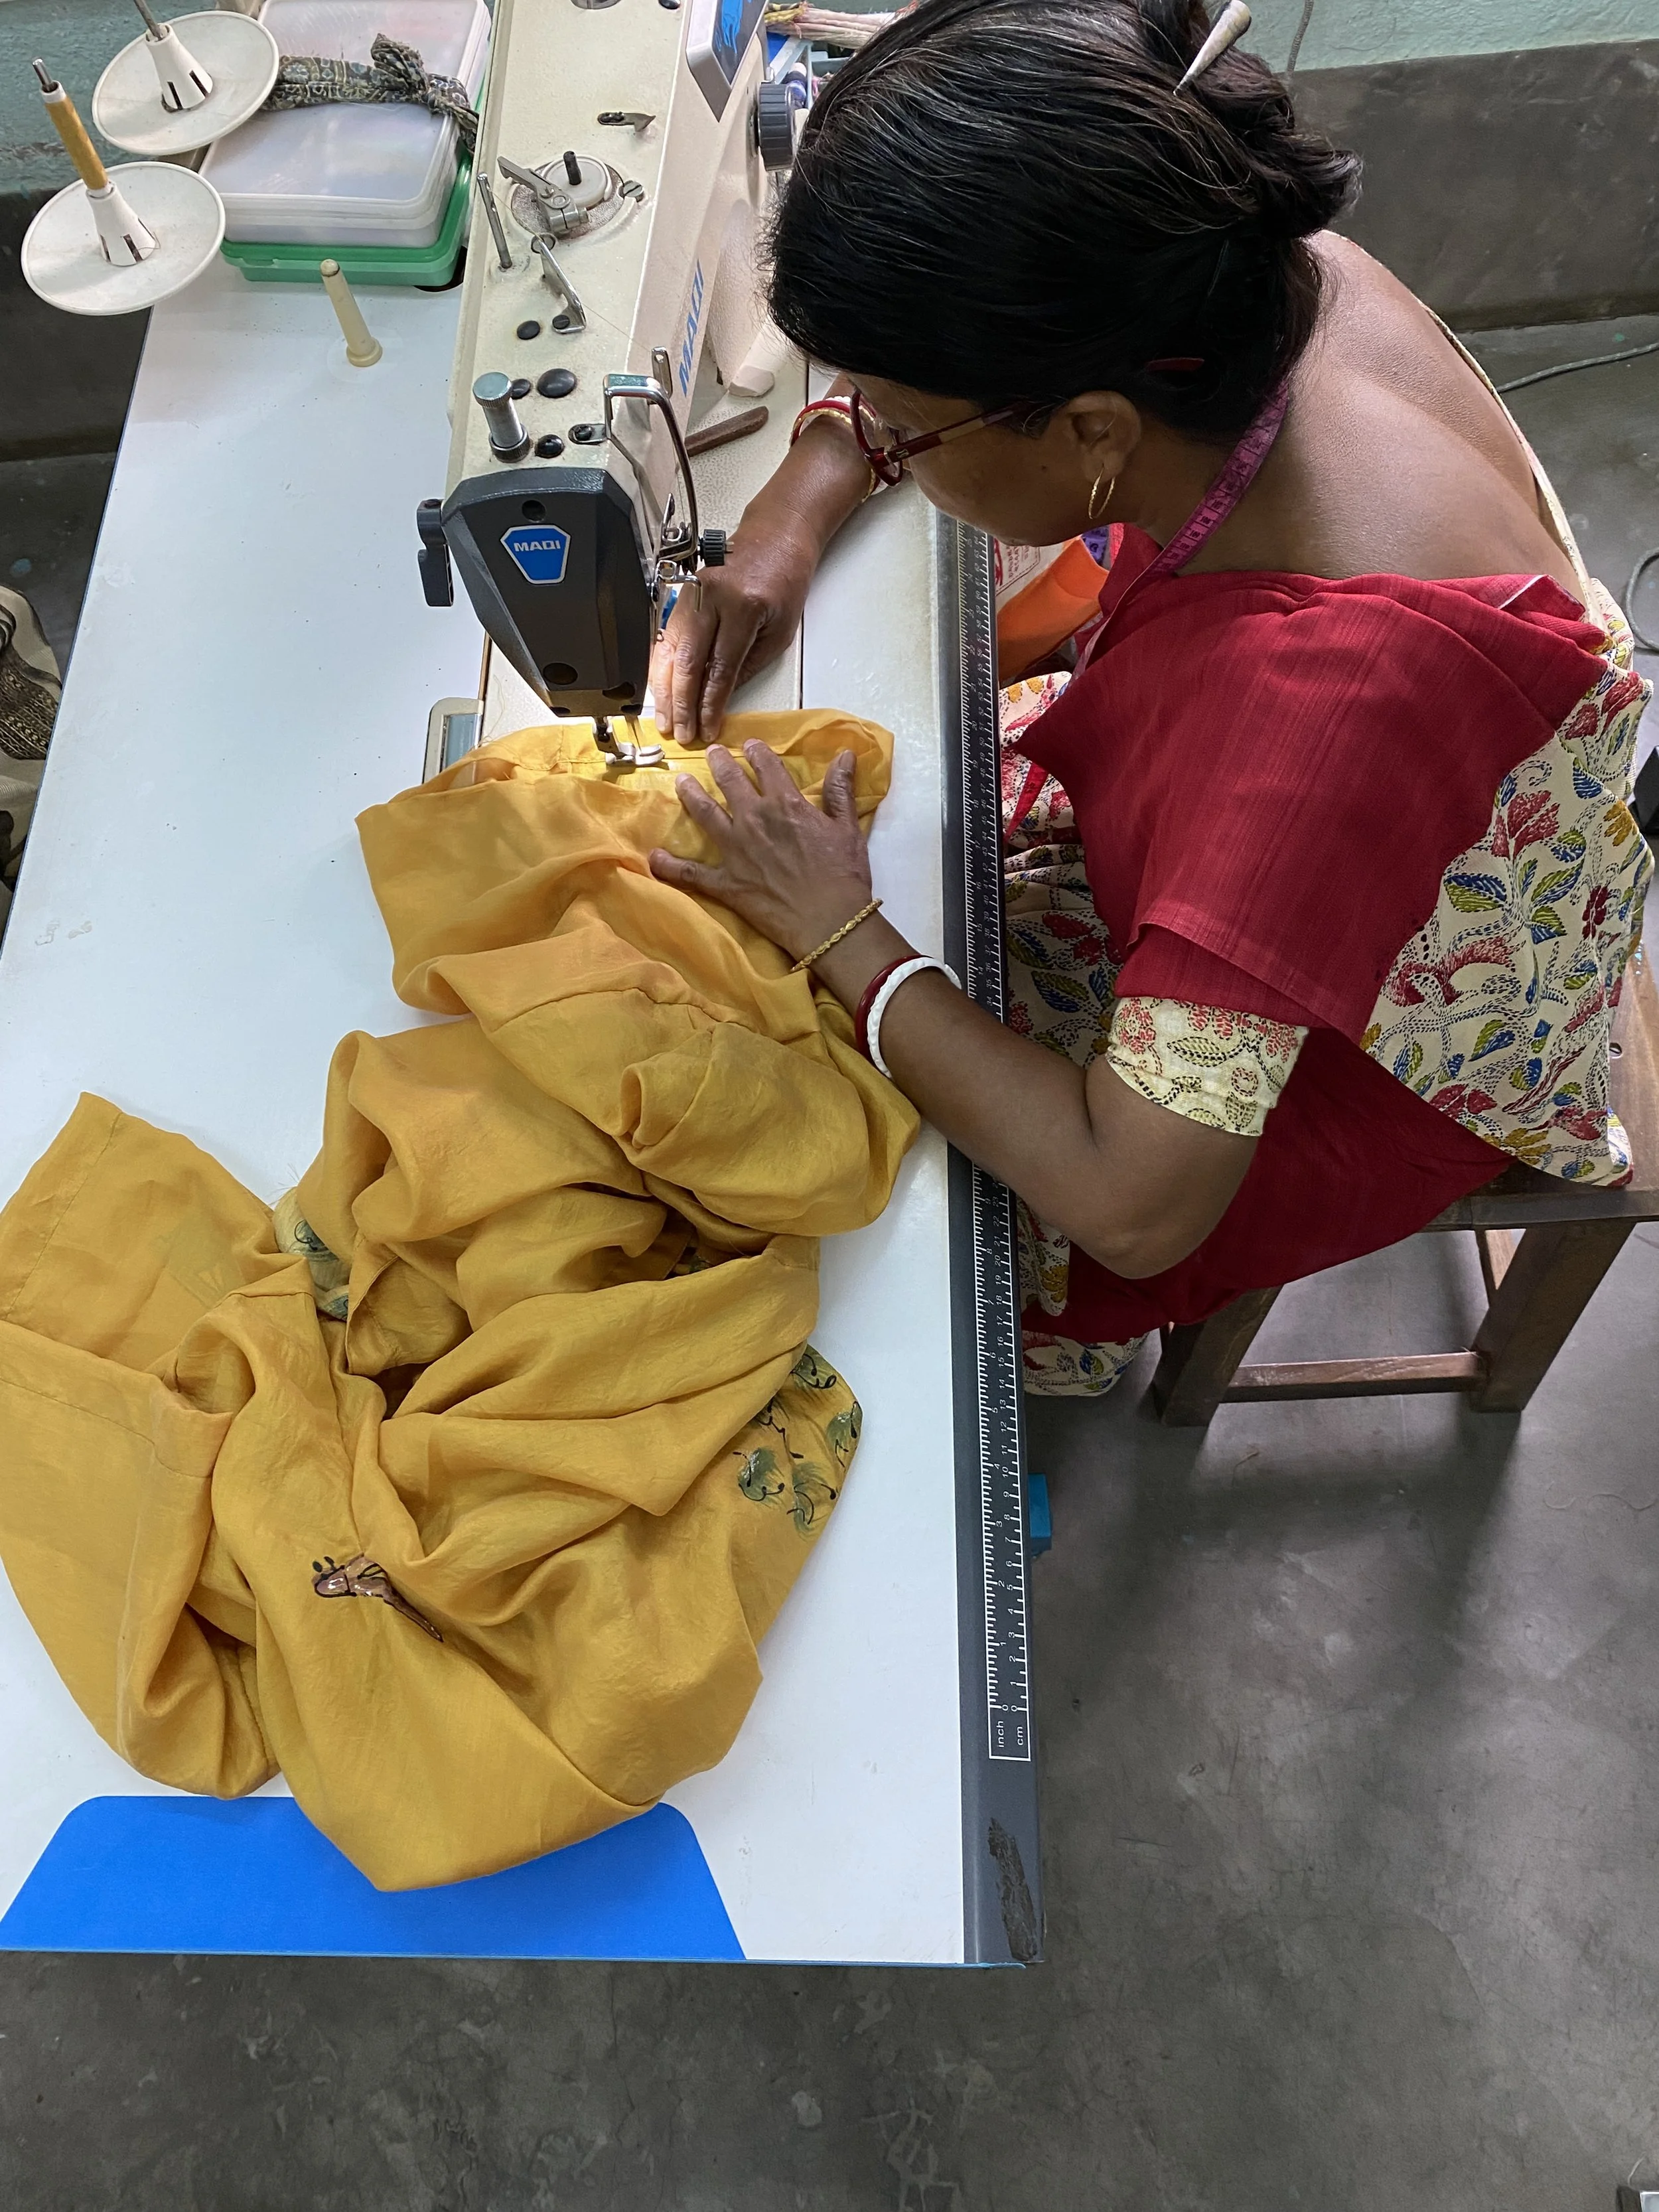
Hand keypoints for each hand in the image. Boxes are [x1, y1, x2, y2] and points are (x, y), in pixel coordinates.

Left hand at [649, 741, 874, 961]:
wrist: (829, 920)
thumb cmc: (843, 875)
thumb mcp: (847, 828)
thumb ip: (840, 790)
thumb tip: (846, 754)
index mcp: (785, 804)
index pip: (766, 766)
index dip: (757, 752)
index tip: (750, 746)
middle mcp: (754, 819)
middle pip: (730, 782)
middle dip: (719, 763)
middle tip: (711, 753)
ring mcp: (735, 850)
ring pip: (705, 813)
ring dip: (691, 795)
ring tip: (682, 782)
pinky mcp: (725, 882)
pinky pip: (690, 873)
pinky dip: (670, 866)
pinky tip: (654, 858)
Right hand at [650, 524, 818, 746]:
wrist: (773, 540)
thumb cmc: (783, 584)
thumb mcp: (779, 631)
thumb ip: (748, 666)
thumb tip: (719, 701)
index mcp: (743, 607)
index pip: (720, 667)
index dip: (710, 703)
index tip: (706, 728)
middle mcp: (711, 598)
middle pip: (688, 661)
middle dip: (681, 703)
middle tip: (679, 732)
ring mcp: (691, 594)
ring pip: (668, 651)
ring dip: (664, 691)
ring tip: (664, 720)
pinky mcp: (681, 596)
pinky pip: (664, 638)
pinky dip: (659, 668)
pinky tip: (659, 691)